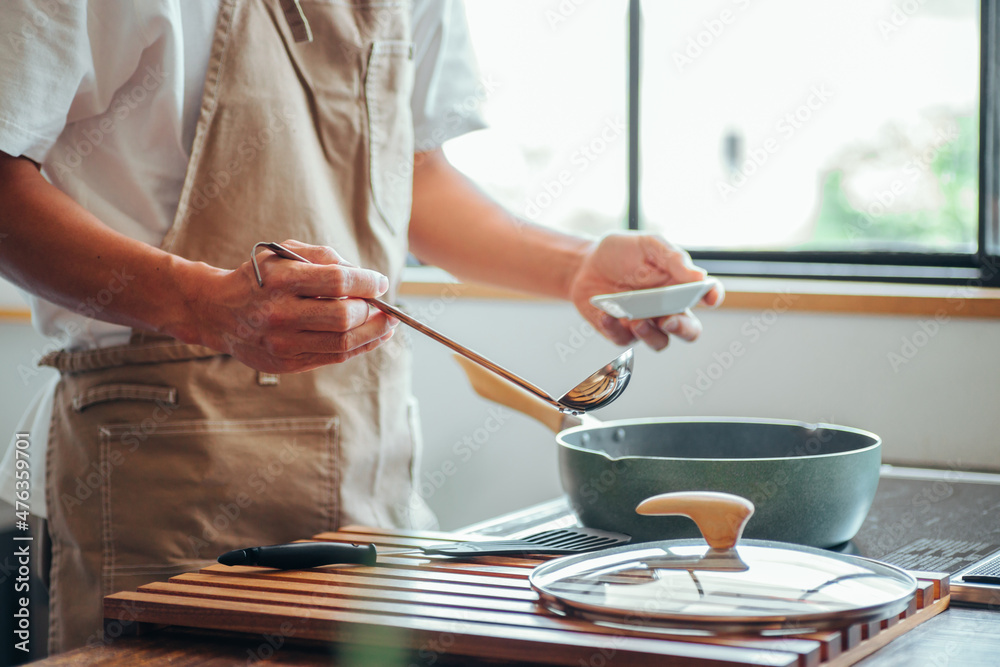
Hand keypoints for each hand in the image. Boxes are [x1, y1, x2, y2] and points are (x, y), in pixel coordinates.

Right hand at [182, 239, 398, 372]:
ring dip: (374, 333)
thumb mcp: (282, 253)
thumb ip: (323, 256)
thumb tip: (363, 275)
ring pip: (343, 343)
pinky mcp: (287, 362)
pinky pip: (334, 357)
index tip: (381, 282)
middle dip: (372, 311)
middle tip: (383, 305)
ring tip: (387, 323)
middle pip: (343, 317)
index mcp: (280, 280)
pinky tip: (373, 337)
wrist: (217, 311)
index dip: (367, 282)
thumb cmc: (258, 278)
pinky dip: (360, 347)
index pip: (337, 282)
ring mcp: (283, 342)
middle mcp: (280, 313)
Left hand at [568, 232, 723, 349]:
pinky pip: (624, 340)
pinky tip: (607, 314)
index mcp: (680, 286)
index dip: (713, 296)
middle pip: (689, 330)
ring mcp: (646, 323)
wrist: (585, 264)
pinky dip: (616, 328)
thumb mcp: (647, 245)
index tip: (709, 296)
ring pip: (660, 342)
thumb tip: (699, 276)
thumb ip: (673, 258)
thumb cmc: (621, 253)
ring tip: (635, 320)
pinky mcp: (622, 333)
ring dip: (650, 335)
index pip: (707, 294)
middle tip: (669, 320)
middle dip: (683, 329)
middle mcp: (667, 309)